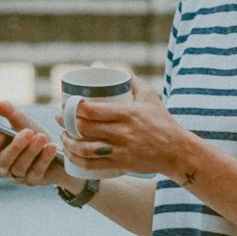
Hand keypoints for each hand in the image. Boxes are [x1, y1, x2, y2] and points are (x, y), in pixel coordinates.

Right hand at [0, 100, 68, 187]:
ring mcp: (18, 177)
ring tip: (42, 137)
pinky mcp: (33, 181)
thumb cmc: (34, 135)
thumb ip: (10, 113)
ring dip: (31, 151)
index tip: (0, 134)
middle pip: (2, 162)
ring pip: (19, 167)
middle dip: (15, 147)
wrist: (57, 149)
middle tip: (28, 132)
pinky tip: (51, 147)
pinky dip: (44, 159)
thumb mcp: (23, 122)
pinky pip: (36, 172)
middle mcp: (4, 167)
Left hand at [58, 77, 189, 178]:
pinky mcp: (120, 164)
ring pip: (85, 148)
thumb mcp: (150, 98)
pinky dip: (77, 160)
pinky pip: (92, 165)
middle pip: (85, 128)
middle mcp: (122, 132)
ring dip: (69, 142)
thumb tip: (119, 70)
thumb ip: (134, 82)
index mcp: (127, 113)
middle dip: (66, 122)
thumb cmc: (163, 122)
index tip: (66, 104)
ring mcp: (120, 150)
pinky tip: (70, 154)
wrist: (176, 151)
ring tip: (63, 136)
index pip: (92, 110)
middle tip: (59, 118)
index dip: (73, 107)